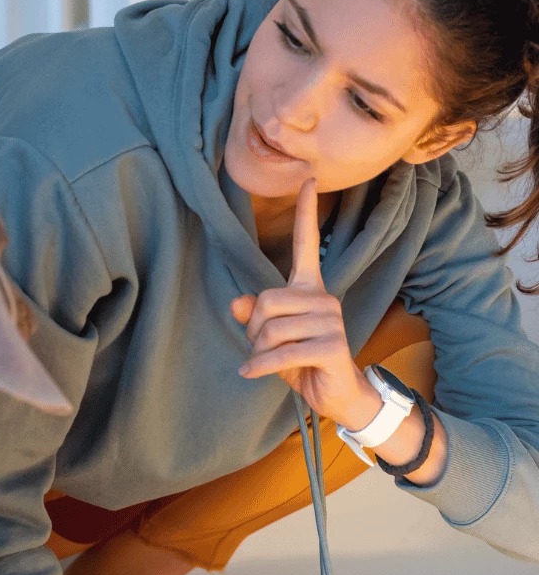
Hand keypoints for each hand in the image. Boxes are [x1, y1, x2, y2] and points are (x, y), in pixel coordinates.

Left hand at [230, 179, 380, 431]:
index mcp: (309, 290)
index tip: (308, 179)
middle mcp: (322, 298)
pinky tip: (252, 374)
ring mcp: (330, 321)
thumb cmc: (302, 363)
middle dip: (253, 330)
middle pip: (266, 301)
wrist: (337, 395)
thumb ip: (253, 318)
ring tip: (266, 363)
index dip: (307, 213)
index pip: (308, 244)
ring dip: (258, 352)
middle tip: (260, 349)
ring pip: (271, 329)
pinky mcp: (331, 346)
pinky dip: (260, 367)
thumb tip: (236, 303)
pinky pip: (282, 352)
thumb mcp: (270, 339)